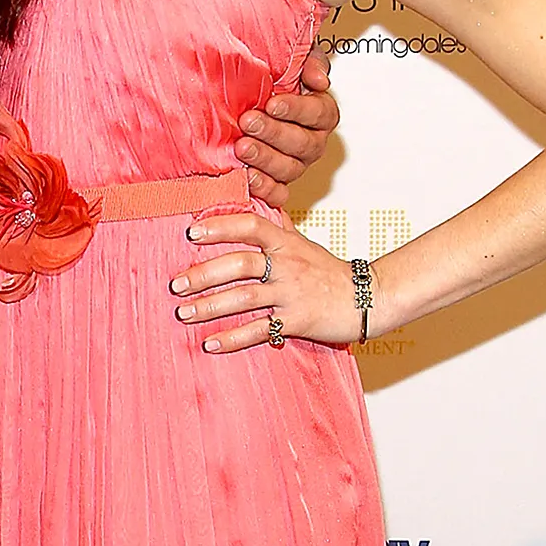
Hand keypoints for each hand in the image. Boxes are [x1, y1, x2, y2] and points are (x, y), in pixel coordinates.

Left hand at [164, 212, 369, 354]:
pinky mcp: (299, 321)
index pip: (250, 225)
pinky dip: (234, 338)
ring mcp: (292, 294)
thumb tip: (255, 201)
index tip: (191, 232)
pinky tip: (211, 343)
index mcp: (285, 243)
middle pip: (240, 264)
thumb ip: (276, 227)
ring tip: (184, 313)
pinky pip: (261, 330)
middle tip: (175, 284)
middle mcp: (287, 265)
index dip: (220, 226)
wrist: (369, 298)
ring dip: (210, 307)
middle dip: (204, 274)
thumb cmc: (329, 271)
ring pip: (245, 297)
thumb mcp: (303, 243)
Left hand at [235, 49, 337, 207]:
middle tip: (248, 121)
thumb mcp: (294, 61)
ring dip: (265, 159)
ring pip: (289, 168)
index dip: (297, 109)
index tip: (273, 103)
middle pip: (303, 144)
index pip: (319, 113)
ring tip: (241, 147)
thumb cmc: (274, 78)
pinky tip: (247, 177)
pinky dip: (265, 189)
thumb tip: (318, 79)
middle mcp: (311, 142)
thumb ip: (310, 62)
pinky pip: (279, 193)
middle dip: (274, 133)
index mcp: (320, 113)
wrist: (247, 98)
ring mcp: (295, 164)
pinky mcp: (278, 183)